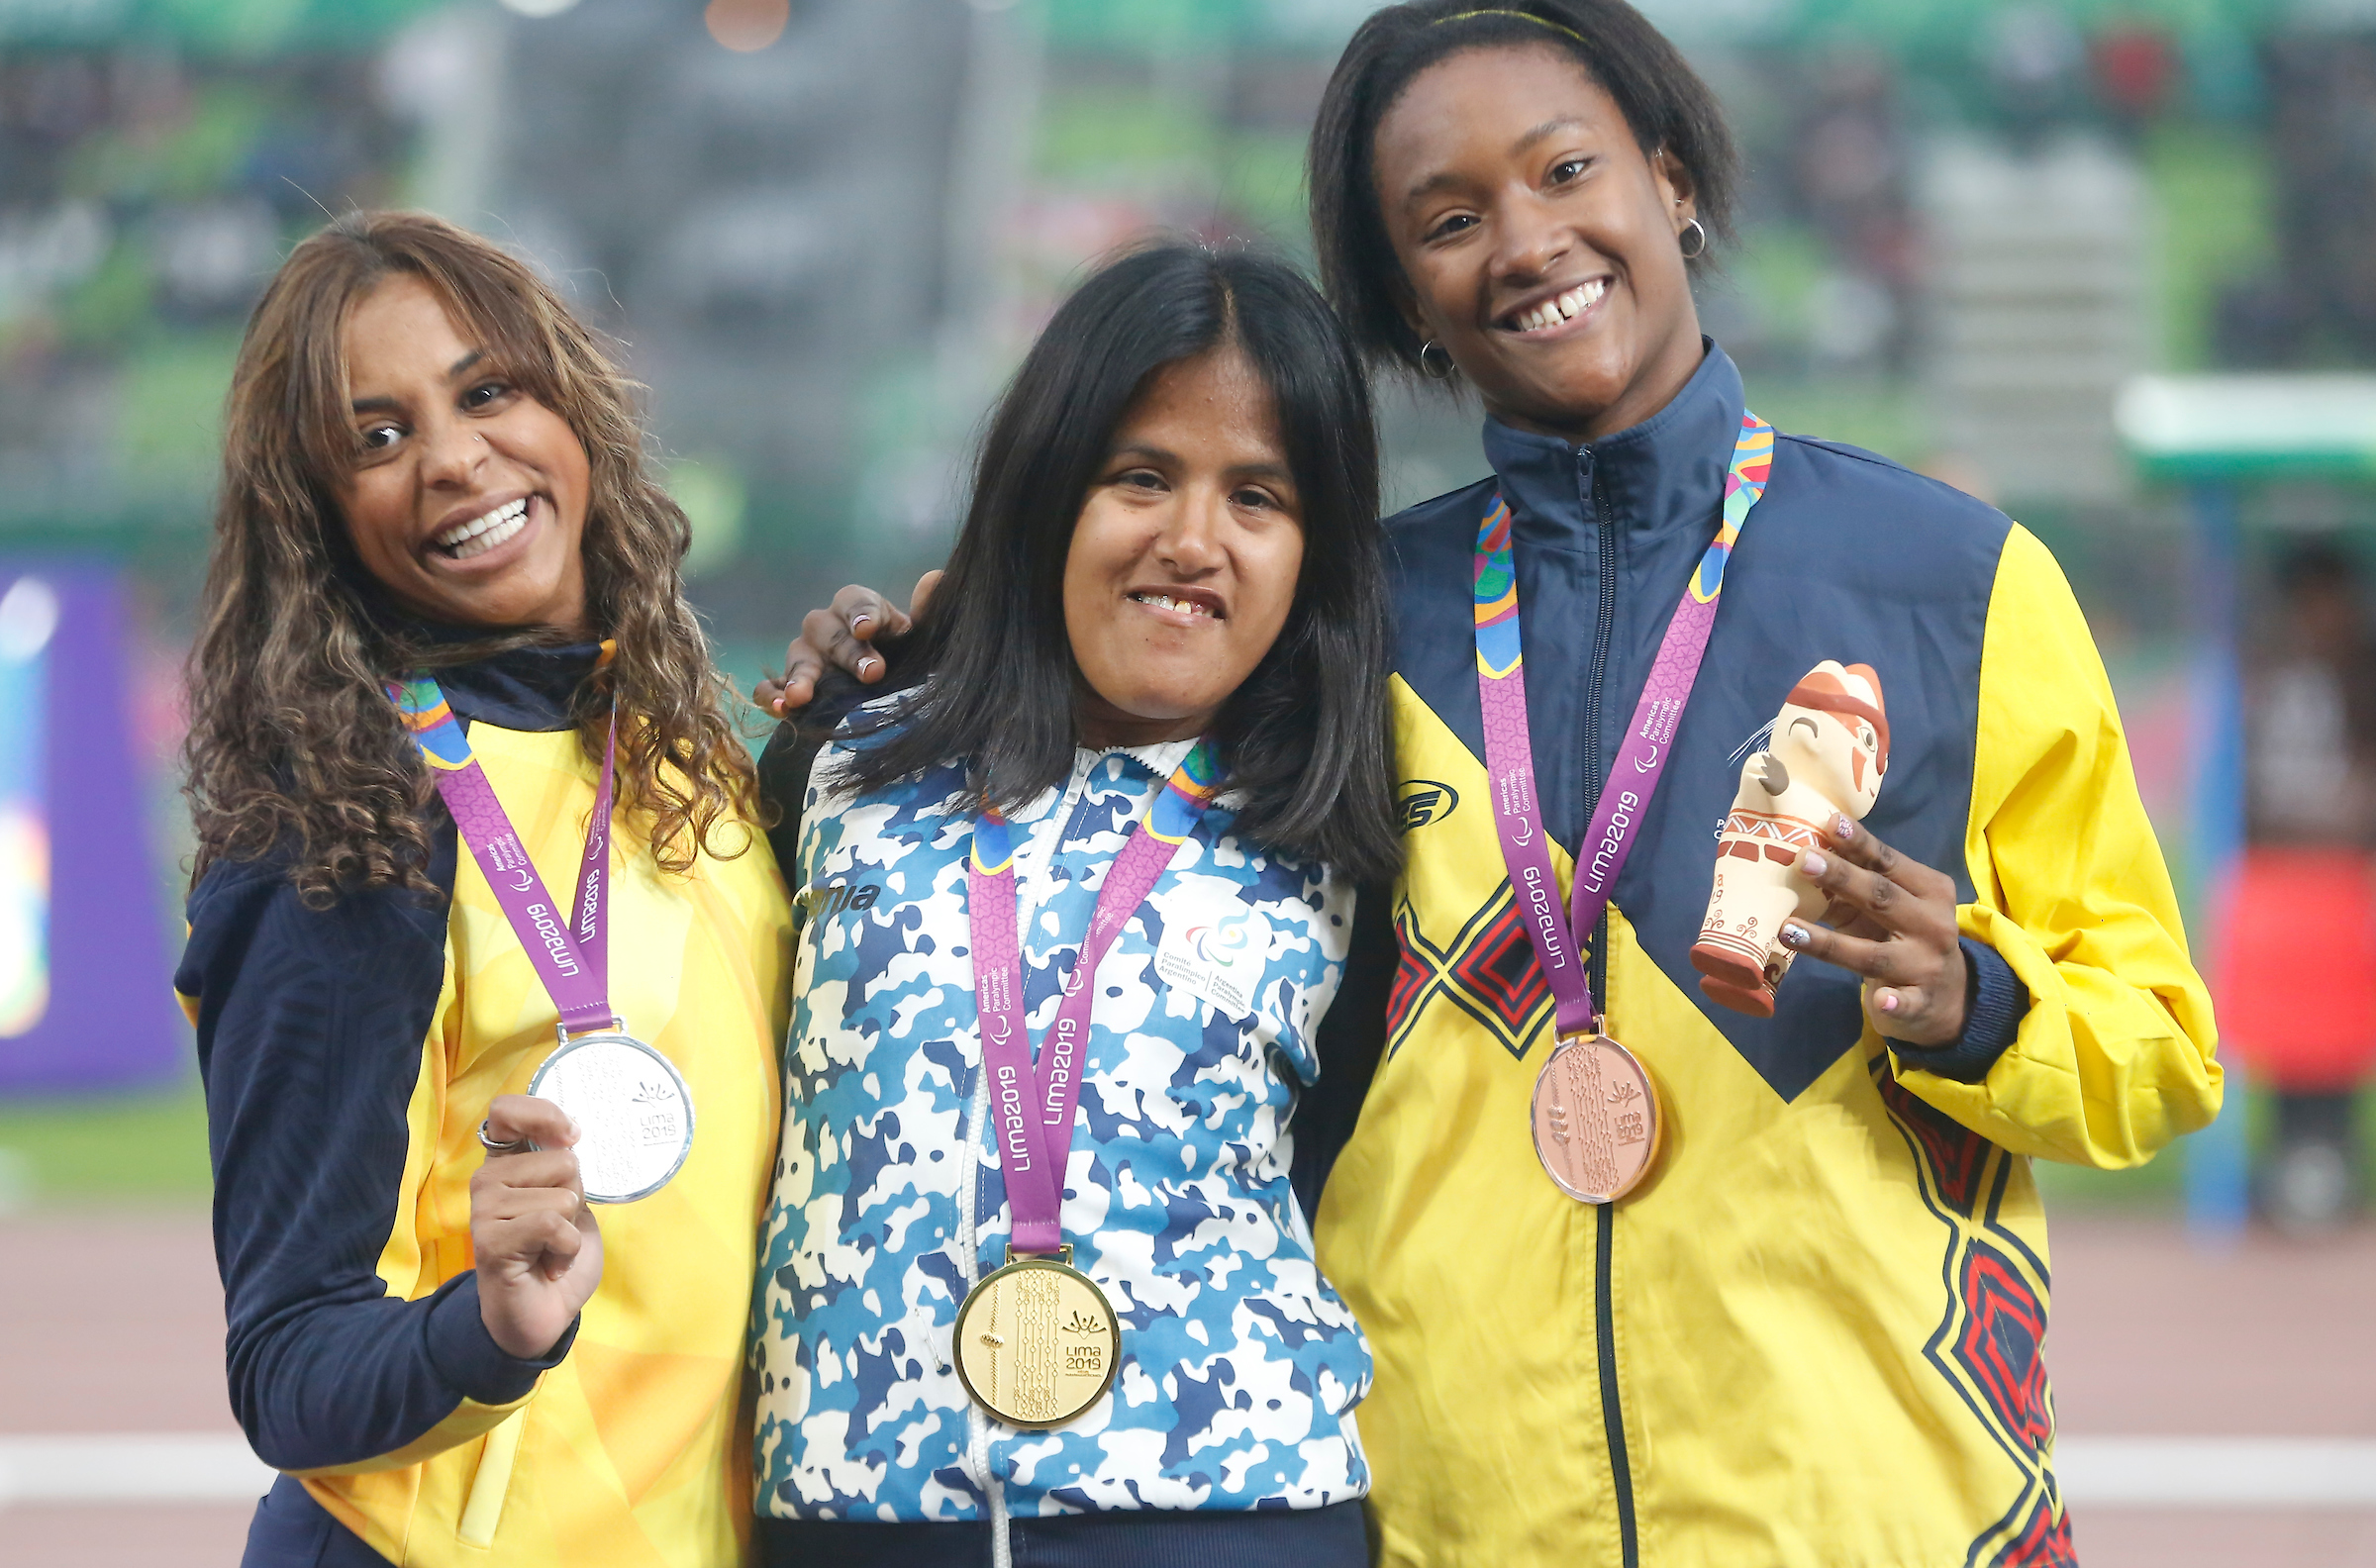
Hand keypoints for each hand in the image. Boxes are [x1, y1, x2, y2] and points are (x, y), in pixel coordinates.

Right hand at [471, 1094, 601, 1360]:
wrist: (543, 1316)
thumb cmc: (557, 1256)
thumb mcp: (570, 1203)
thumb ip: (565, 1170)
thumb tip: (568, 1135)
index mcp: (507, 1164)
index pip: (506, 1110)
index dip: (543, 1113)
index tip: (570, 1134)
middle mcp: (488, 1180)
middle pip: (562, 1159)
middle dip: (576, 1198)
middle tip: (555, 1229)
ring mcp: (484, 1210)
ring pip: (562, 1195)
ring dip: (571, 1230)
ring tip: (550, 1250)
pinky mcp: (490, 1240)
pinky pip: (552, 1224)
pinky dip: (566, 1249)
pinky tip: (549, 1266)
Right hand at [754, 570, 941, 715]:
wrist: (880, 694)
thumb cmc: (900, 657)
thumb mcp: (918, 639)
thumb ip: (927, 613)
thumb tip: (937, 578)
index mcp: (858, 610)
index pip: (855, 601)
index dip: (862, 613)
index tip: (868, 628)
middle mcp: (827, 628)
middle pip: (829, 631)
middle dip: (849, 652)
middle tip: (872, 674)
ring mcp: (804, 656)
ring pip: (798, 657)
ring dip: (801, 676)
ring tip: (802, 697)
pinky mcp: (787, 686)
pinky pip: (769, 687)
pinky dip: (771, 696)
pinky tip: (781, 708)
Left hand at [1777, 816, 1969, 1047]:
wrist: (1948, 997)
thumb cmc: (1905, 938)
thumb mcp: (1886, 909)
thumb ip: (1854, 887)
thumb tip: (1803, 856)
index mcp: (1929, 891)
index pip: (1889, 863)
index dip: (1859, 844)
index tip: (1828, 823)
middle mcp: (1932, 924)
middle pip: (1881, 898)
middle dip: (1842, 878)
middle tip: (1803, 860)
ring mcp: (1927, 965)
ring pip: (1873, 953)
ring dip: (1829, 943)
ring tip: (1788, 930)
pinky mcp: (1920, 1002)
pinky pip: (1905, 1002)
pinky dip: (1894, 1001)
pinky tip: (1881, 999)